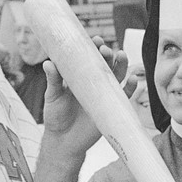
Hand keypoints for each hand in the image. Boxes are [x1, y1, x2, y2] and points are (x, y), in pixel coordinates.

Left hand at [42, 37, 131, 155]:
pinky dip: (131, 87)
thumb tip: (48, 63)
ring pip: (117, 75)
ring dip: (121, 64)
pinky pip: (124, 95)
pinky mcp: (110, 107)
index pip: (89, 57)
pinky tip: (133, 79)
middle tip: (105, 49)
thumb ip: (53, 80)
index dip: (93, 47)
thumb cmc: (56, 116)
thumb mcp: (52, 96)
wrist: (64, 141)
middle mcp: (93, 82)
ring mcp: (103, 94)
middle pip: (105, 63)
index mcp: (79, 75)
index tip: (95, 40)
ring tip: (121, 55)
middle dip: (108, 54)